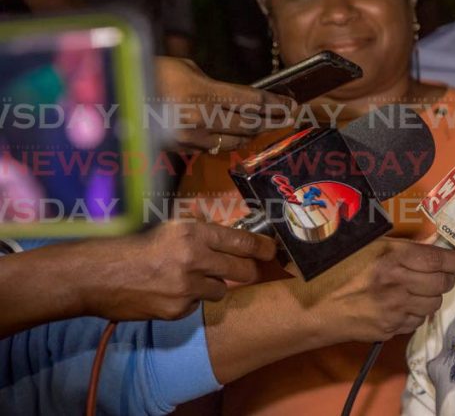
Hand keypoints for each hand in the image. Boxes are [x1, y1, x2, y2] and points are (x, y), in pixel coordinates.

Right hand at [81, 220, 277, 320]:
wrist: (98, 275)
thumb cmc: (134, 246)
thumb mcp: (170, 228)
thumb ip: (202, 232)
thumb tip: (234, 238)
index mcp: (194, 233)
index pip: (242, 241)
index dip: (262, 247)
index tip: (272, 251)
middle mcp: (194, 258)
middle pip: (242, 270)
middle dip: (247, 271)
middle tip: (244, 270)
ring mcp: (186, 287)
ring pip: (220, 289)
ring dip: (211, 286)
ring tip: (187, 279)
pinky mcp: (177, 309)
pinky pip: (197, 305)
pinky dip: (189, 301)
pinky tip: (168, 292)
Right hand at [154, 57, 295, 152]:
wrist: (114, 97)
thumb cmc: (150, 73)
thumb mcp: (187, 67)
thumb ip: (214, 84)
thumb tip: (236, 96)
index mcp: (205, 94)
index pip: (254, 102)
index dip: (277, 105)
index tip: (292, 105)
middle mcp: (202, 119)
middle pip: (249, 125)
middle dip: (270, 120)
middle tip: (286, 117)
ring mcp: (191, 138)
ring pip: (234, 141)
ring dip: (250, 133)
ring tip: (262, 125)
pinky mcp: (181, 149)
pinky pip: (213, 148)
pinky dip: (226, 141)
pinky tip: (233, 134)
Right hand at [288, 238, 454, 343]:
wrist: (310, 308)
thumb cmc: (335, 270)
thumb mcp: (366, 247)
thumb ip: (400, 247)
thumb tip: (432, 245)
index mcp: (391, 258)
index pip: (438, 259)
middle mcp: (397, 284)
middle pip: (442, 283)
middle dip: (445, 277)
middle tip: (440, 272)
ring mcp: (394, 310)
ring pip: (433, 304)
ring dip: (432, 296)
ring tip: (420, 288)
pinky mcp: (389, 329)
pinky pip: (417, 321)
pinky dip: (416, 313)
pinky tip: (403, 304)